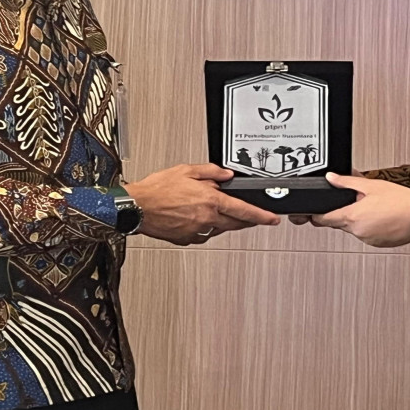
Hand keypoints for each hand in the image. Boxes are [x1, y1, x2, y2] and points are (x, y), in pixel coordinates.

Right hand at [126, 163, 280, 244]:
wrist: (136, 207)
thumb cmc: (156, 189)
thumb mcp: (186, 170)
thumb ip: (211, 172)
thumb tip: (227, 175)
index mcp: (209, 200)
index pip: (243, 210)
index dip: (262, 216)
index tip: (272, 219)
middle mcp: (206, 218)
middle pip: (235, 223)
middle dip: (246, 221)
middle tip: (252, 217)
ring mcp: (196, 231)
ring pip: (219, 229)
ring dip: (223, 222)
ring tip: (213, 210)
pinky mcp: (186, 240)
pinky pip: (203, 234)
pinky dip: (205, 227)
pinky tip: (196, 217)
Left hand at [308, 173, 409, 247]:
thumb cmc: (400, 201)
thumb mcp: (371, 185)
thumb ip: (347, 182)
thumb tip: (331, 178)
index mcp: (352, 217)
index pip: (324, 220)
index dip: (317, 215)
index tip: (315, 212)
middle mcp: (358, 232)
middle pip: (339, 223)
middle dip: (344, 212)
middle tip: (357, 201)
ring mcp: (368, 240)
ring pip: (354, 229)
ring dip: (358, 219)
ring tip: (375, 208)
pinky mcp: (378, 244)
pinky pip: (367, 234)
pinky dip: (370, 226)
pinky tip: (382, 217)